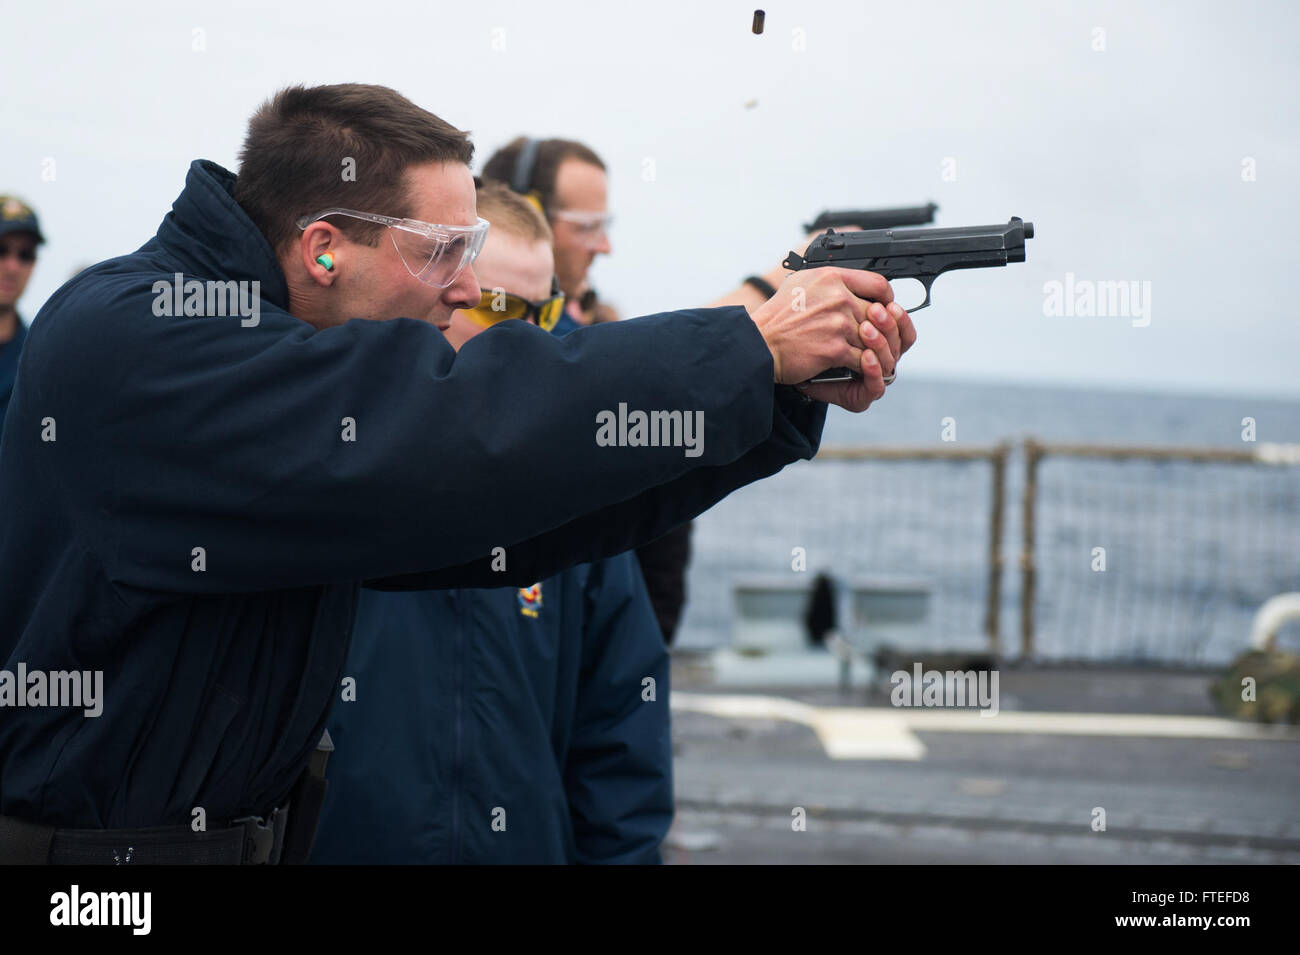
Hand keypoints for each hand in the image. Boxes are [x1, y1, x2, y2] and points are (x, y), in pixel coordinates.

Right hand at [750, 267, 911, 411]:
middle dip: (881, 330)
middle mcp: (838, 298)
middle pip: (879, 314)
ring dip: (876, 351)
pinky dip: (866, 367)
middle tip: (878, 339)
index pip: (878, 283)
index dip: (887, 299)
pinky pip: (864, 359)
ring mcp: (838, 324)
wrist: (759, 344)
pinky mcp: (835, 349)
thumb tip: (847, 284)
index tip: (884, 309)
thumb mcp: (800, 283)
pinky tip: (861, 369)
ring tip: (874, 357)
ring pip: (875, 339)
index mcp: (832, 278)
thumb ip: (828, 281)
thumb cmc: (776, 317)